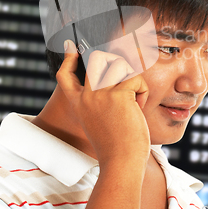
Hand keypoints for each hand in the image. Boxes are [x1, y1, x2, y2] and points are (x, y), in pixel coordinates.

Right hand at [56, 40, 150, 167]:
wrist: (121, 161)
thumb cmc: (115, 145)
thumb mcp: (97, 121)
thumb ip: (98, 102)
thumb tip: (112, 80)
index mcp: (79, 104)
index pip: (65, 76)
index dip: (68, 59)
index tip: (70, 47)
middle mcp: (86, 96)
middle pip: (97, 58)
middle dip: (116, 60)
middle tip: (126, 74)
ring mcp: (101, 93)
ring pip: (119, 64)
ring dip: (132, 78)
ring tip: (135, 99)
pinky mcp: (118, 94)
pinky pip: (135, 79)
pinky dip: (142, 91)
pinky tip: (139, 107)